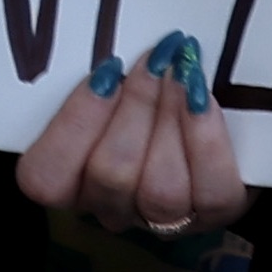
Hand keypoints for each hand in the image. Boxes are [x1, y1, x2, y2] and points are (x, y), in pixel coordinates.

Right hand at [20, 32, 248, 238]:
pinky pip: (211, 191)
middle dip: (137, 106)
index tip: (108, 69)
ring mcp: (162, 218)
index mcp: (72, 179)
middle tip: (157, 59)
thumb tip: (108, 53)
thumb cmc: (153, 94)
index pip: (45, 176)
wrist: (226, 126)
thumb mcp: (117, 82)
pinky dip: (208, 140)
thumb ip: (103, 77)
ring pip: (159, 189)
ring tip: (185, 71)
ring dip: (173, 118)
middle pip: (109, 174)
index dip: (73, 123)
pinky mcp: (214, 213)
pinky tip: (205, 99)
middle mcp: (111, 205)